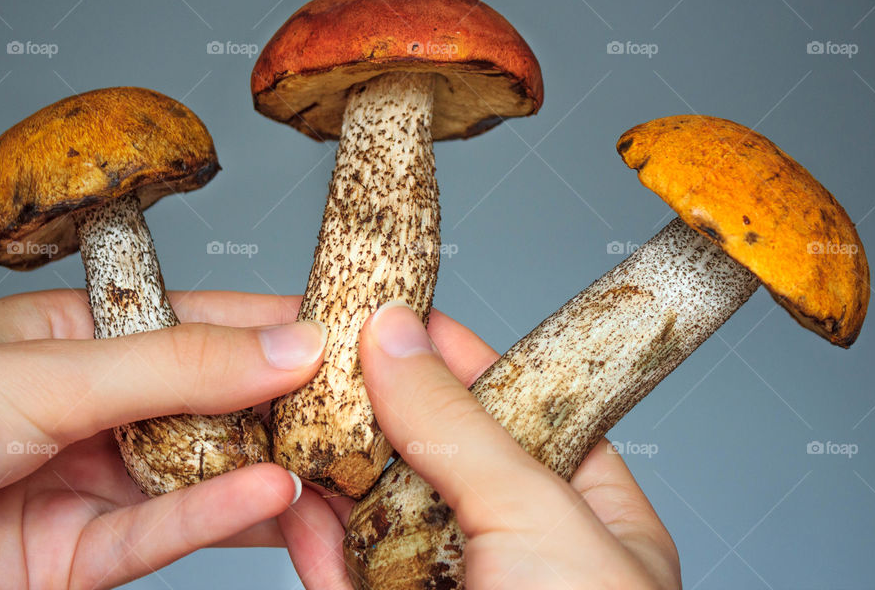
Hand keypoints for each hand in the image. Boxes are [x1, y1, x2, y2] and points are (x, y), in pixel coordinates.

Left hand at [0, 290, 324, 588]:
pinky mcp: (84, 557)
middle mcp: (102, 406)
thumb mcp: (51, 372)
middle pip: (222, 408)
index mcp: (88, 336)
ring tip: (340, 478)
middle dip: (295, 417)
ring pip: (208, 478)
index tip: (354, 337)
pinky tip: (274, 500)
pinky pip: (164, 534)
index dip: (283, 329)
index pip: (208, 324)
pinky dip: (220, 517)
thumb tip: (289, 347)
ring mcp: (97, 482)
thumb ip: (178, 365)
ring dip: (275, 480)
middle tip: (370, 422)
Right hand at [285, 302, 681, 588]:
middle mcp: (517, 548)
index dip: (455, 353)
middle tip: (324, 351)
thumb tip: (397, 337)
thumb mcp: (536, 522)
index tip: (394, 311)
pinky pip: (343, 574)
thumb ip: (461, 427)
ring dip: (335, 462)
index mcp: (584, 509)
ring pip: (381, 510)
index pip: (516, 402)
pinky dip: (312, 535)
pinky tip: (290, 494)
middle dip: (380, 403)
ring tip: (292, 406)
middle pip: (438, 451)